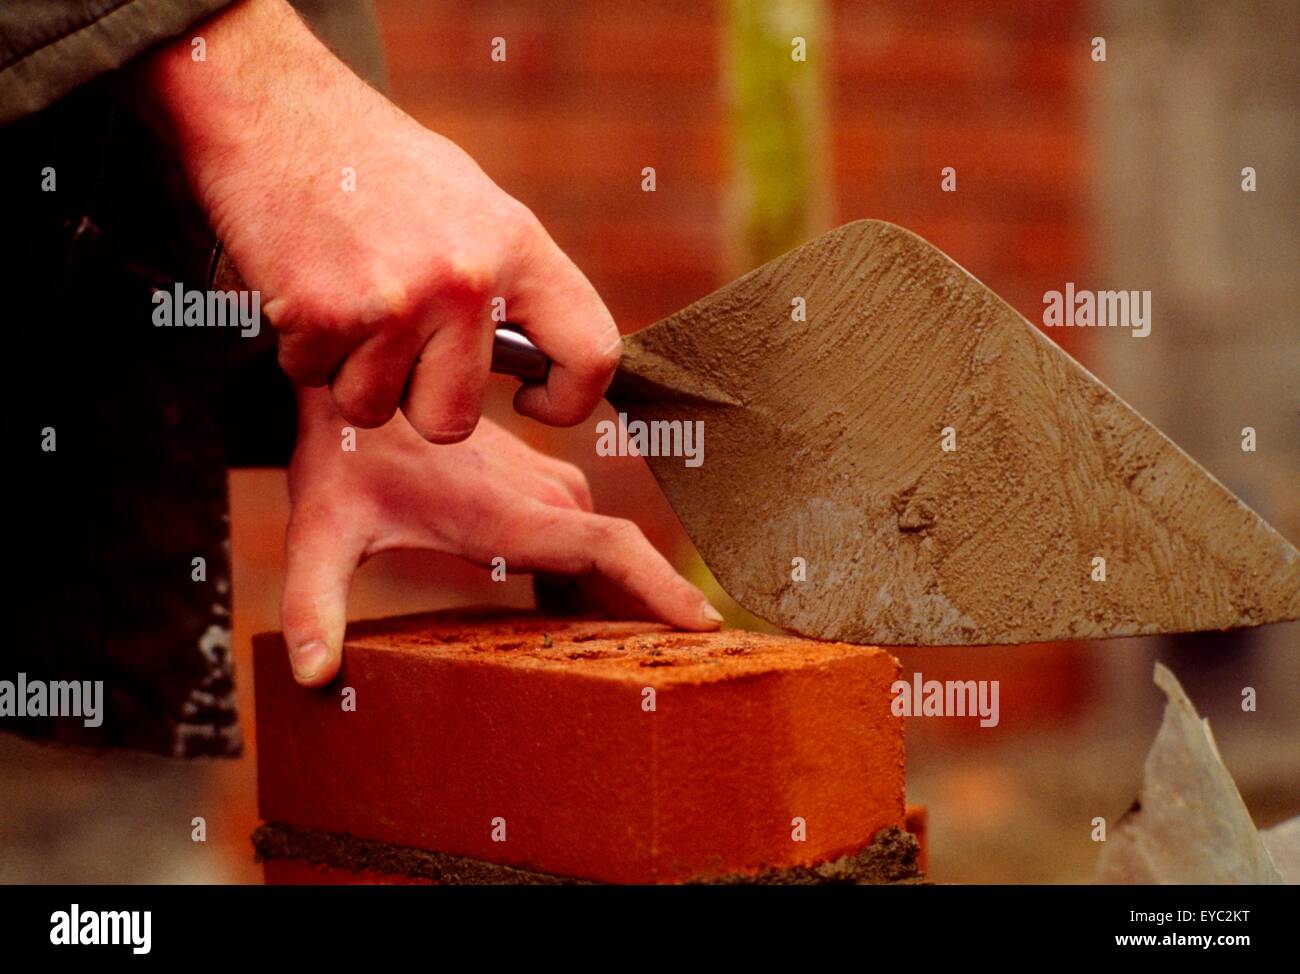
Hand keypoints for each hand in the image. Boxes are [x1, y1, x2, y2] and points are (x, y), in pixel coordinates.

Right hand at [142, 0, 619, 440]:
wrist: (275, 106)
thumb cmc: (375, 163)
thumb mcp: (472, 206)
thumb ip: (508, 282)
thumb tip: (535, 359)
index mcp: (518, 249)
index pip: (590, 351)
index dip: (570, 399)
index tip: (534, 402)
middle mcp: (468, 280)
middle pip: (454, 418)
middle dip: (417, 402)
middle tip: (394, 349)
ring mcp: (398, 301)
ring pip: (375, 408)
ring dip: (350, 374)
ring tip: (344, 302)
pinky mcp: (326, 315)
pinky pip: (315, 379)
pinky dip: (301, 349)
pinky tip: (304, 288)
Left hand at [281, 389, 721, 684]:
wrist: (356, 382)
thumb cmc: (343, 458)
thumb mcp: (321, 530)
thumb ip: (314, 601)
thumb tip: (309, 674)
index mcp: (506, 514)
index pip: (606, 548)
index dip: (659, 587)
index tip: (703, 626)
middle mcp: (541, 496)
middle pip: (621, 559)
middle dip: (652, 612)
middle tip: (682, 674)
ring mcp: (547, 484)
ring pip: (608, 546)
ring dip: (625, 594)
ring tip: (643, 654)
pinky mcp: (542, 482)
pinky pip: (591, 534)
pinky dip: (599, 575)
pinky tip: (584, 616)